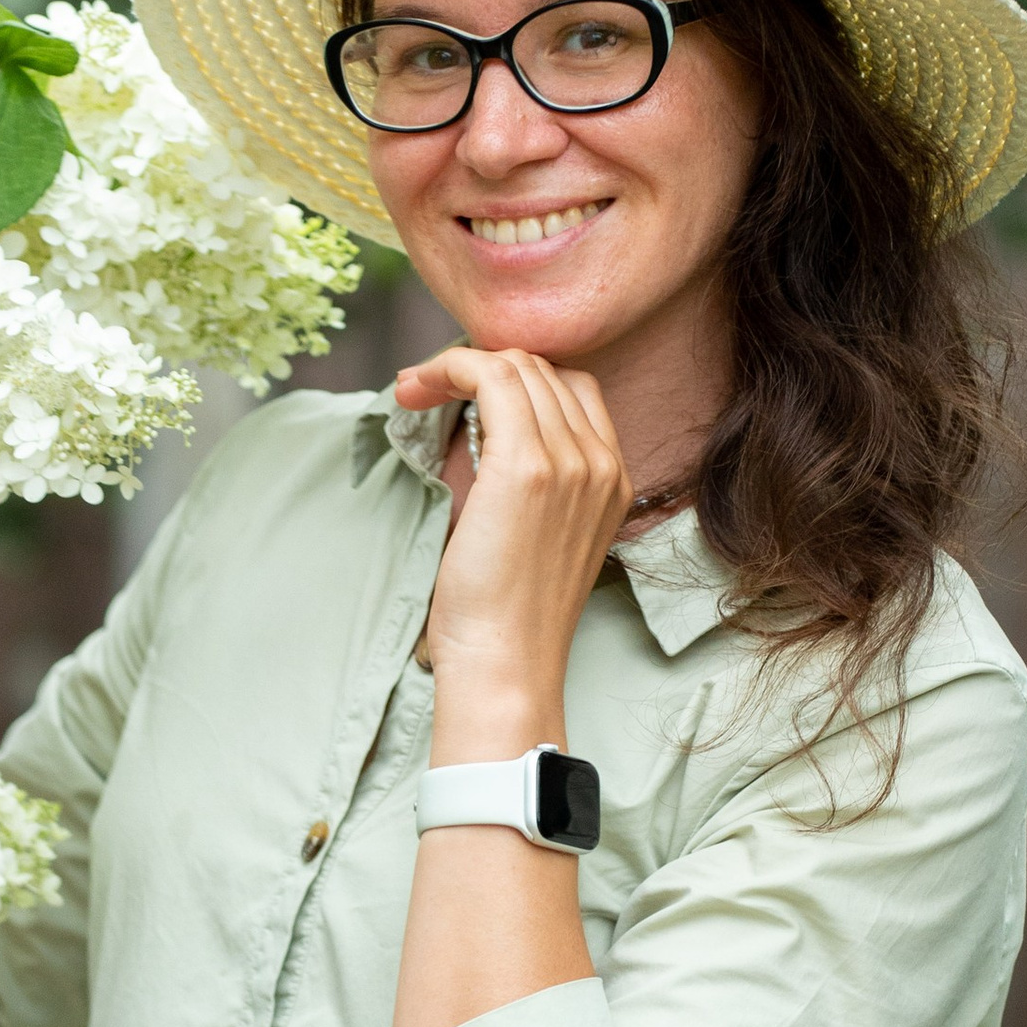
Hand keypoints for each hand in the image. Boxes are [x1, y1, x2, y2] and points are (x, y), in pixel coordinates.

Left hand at [397, 343, 630, 758]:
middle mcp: (601, 463)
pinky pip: (491, 377)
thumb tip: (479, 429)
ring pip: (516, 366)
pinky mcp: (527, 468)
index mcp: (613, 478)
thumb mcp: (536, 535)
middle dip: (478, 366)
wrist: (506, 662)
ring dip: (455, 365)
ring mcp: (571, 462)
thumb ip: (531, 480)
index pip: (571, 386)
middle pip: (542, 368)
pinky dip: (449, 368)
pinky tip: (416, 388)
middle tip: (423, 388)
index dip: (514, 377)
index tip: (462, 395)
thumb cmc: (506, 612)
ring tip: (413, 389)